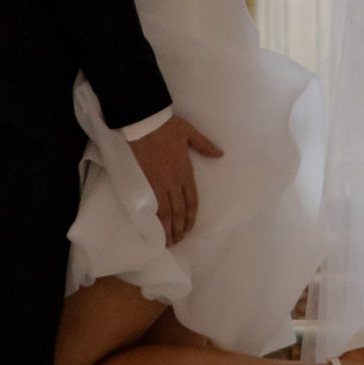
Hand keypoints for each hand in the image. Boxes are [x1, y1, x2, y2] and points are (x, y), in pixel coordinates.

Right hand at [133, 112, 222, 244]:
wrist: (143, 123)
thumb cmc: (167, 127)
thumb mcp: (190, 133)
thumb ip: (204, 145)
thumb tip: (220, 154)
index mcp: (186, 172)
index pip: (191, 200)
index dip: (190, 217)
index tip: (189, 228)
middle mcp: (173, 182)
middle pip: (178, 211)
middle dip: (179, 228)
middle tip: (177, 241)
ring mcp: (158, 184)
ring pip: (165, 213)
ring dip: (167, 229)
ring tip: (167, 241)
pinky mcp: (144, 183)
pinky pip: (151, 206)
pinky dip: (154, 220)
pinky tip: (153, 228)